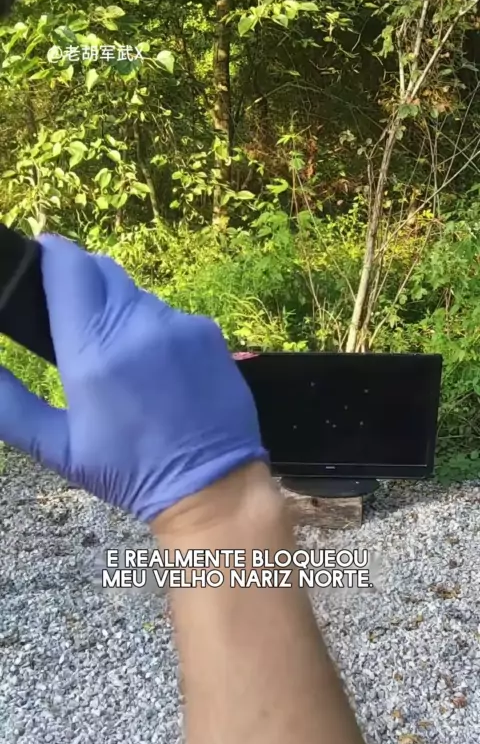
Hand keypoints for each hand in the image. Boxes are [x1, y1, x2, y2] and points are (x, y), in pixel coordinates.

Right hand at [0, 234, 267, 521]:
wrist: (213, 487)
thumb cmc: (128, 472)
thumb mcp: (58, 448)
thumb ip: (9, 405)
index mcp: (93, 350)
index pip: (66, 265)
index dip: (48, 255)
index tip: (38, 264)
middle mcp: (137, 324)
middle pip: (100, 269)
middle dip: (79, 281)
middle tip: (71, 317)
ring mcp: (178, 324)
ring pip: (135, 292)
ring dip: (117, 308)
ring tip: (116, 353)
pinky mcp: (208, 332)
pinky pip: (169, 313)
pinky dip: (154, 327)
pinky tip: (156, 365)